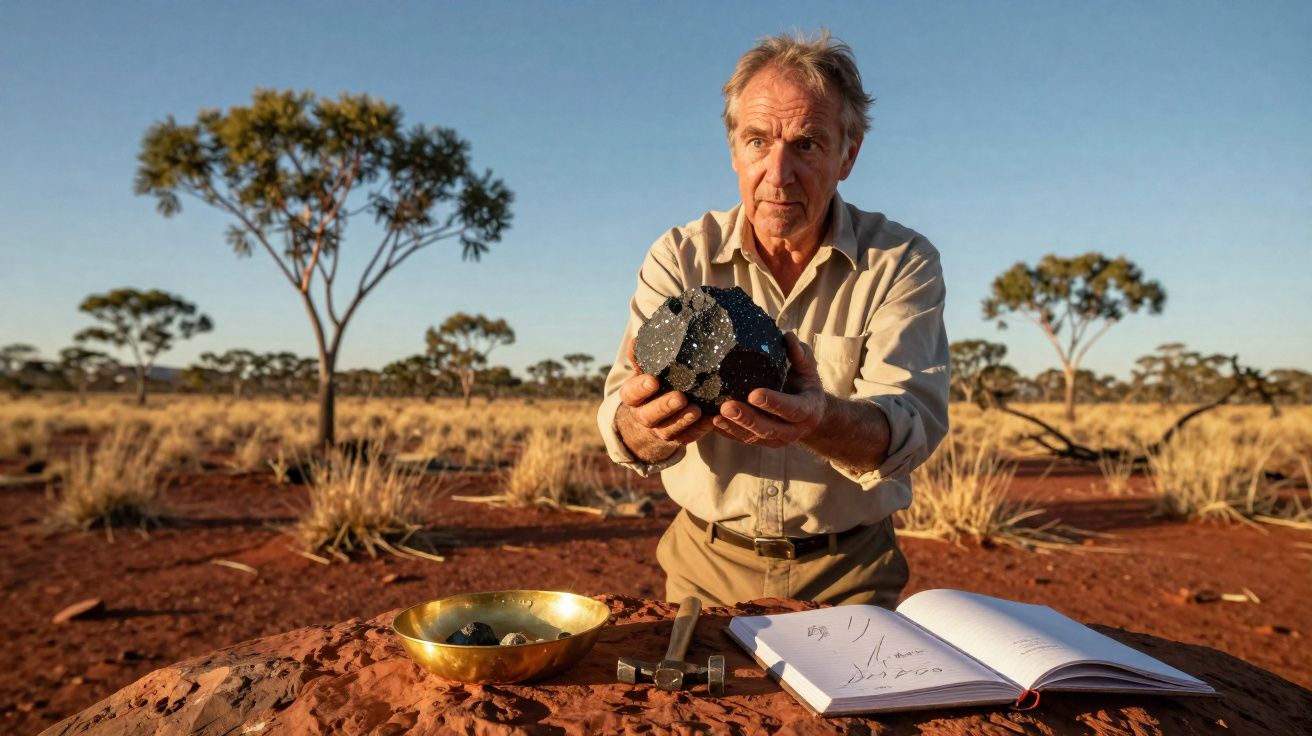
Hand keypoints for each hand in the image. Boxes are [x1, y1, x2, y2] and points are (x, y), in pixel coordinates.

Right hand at [616, 339, 715, 447]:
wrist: (656, 413)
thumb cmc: (655, 383)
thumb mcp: (647, 370)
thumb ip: (643, 358)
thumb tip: (637, 339)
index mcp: (633, 397)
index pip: (631, 394)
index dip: (641, 388)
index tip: (653, 380)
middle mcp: (643, 416)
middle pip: (648, 416)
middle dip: (664, 406)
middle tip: (680, 397)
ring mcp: (659, 430)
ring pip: (667, 430)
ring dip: (683, 420)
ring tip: (697, 410)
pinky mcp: (676, 438)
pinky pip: (686, 438)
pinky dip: (698, 431)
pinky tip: (710, 421)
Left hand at [713, 332, 825, 447]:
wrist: (809, 412)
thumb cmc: (805, 383)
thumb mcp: (808, 368)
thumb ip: (799, 354)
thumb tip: (787, 336)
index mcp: (808, 410)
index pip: (792, 409)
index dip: (774, 403)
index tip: (754, 394)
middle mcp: (794, 430)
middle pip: (769, 428)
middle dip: (747, 419)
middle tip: (726, 407)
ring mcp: (777, 439)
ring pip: (754, 438)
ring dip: (734, 428)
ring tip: (715, 417)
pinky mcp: (762, 442)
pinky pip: (743, 440)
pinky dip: (727, 433)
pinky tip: (711, 423)